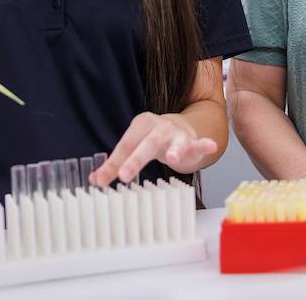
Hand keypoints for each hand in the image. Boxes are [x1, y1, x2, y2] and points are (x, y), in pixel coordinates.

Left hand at [90, 112, 217, 184]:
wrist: (181, 128)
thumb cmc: (153, 140)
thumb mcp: (134, 147)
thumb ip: (116, 162)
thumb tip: (95, 179)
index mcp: (141, 125)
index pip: (125, 145)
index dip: (113, 163)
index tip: (101, 180)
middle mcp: (159, 127)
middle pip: (146, 145)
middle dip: (135, 160)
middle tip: (124, 175)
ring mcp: (177, 134)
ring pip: (174, 143)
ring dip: (174, 150)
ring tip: (173, 159)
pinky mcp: (193, 142)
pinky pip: (199, 144)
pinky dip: (205, 144)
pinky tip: (210, 145)